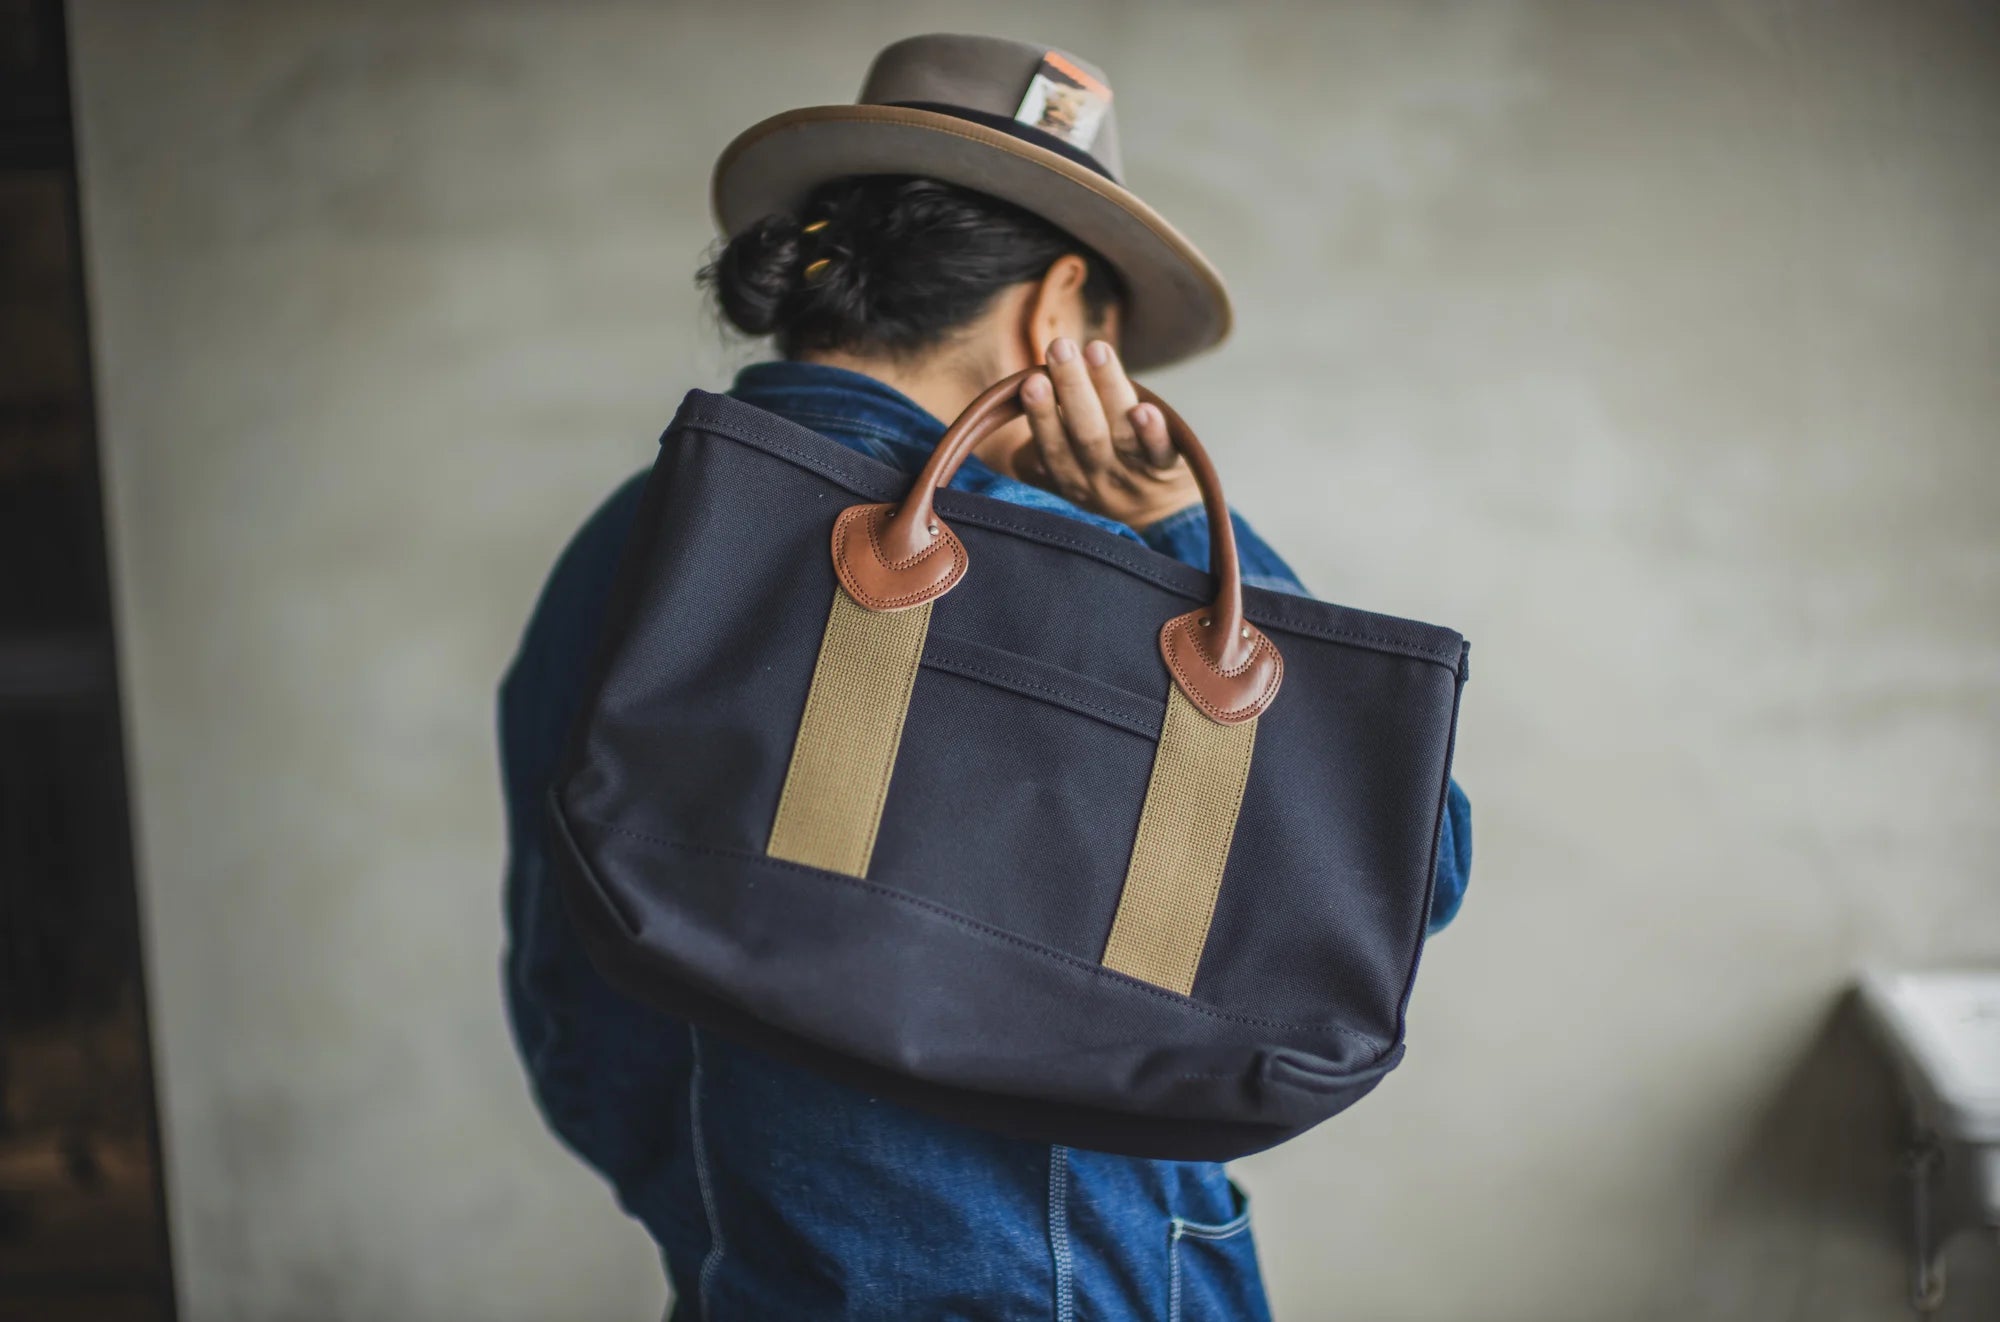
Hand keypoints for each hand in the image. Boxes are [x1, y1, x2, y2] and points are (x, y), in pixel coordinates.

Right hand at [1011, 337, 1200, 530]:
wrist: (1164, 520)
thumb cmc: (1110, 476)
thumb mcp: (1075, 469)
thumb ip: (1054, 438)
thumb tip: (1022, 392)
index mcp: (1070, 477)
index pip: (1052, 446)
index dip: (1042, 415)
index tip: (1032, 380)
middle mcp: (1100, 477)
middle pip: (1085, 433)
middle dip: (1071, 387)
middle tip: (1059, 346)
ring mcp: (1135, 475)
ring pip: (1119, 432)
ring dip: (1107, 389)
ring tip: (1096, 351)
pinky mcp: (1169, 470)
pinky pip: (1162, 453)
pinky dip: (1153, 433)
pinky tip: (1145, 409)